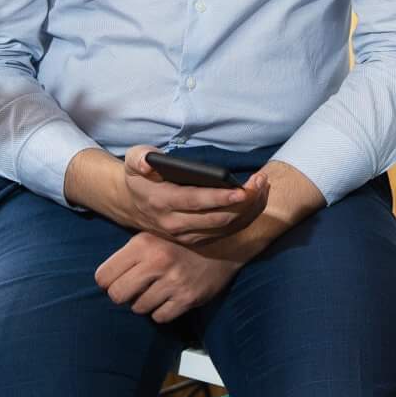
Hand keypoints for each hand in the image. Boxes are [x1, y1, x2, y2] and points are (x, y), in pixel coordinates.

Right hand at [67, 148, 269, 246]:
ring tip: (263, 186)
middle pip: (216, 218)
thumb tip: (148, 162)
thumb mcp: (133, 160)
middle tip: (260, 182)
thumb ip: (139, 158)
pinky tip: (256, 199)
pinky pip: (226, 232)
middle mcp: (174, 223)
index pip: (195, 201)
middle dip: (243, 202)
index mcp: (161, 201)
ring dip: (248, 209)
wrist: (132, 204)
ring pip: (225, 227)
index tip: (241, 191)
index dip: (219, 198)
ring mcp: (185, 234)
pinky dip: (244, 217)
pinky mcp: (195, 239)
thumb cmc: (140, 176)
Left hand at [95, 231, 240, 325]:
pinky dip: (161, 311)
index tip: (115, 280)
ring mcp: (173, 281)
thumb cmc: (179, 243)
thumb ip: (128, 255)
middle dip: (122, 295)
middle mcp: (157, 261)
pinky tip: (168, 298)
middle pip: (117, 295)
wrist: (224, 246)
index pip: (103, 276)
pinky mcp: (188, 298)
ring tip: (156, 290)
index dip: (107, 281)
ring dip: (144, 303)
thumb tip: (103, 280)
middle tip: (133, 290)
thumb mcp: (152, 236)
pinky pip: (159, 317)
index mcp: (143, 244)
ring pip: (138, 308)